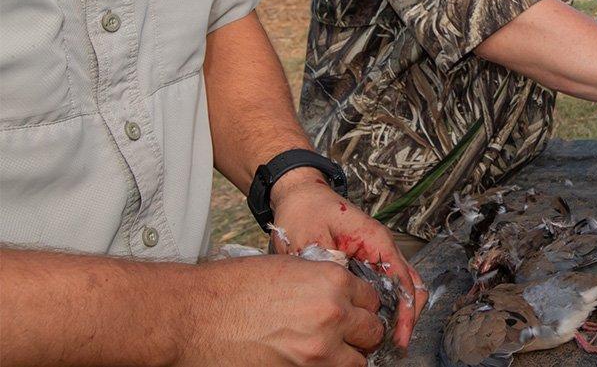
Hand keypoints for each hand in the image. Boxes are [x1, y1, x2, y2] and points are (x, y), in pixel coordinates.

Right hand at [183, 254, 383, 365]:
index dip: (362, 306)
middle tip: (348, 334)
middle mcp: (332, 314)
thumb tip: (339, 293)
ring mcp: (318, 350)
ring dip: (348, 356)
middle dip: (361, 333)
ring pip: (358, 361)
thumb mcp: (288, 268)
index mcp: (332, 281)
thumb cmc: (231, 289)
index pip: (372, 299)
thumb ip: (321, 281)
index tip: (356, 312)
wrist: (195, 315)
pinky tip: (311, 360)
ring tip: (329, 351)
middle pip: (372, 331)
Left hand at [269, 173, 427, 352]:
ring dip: (400, 313)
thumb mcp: (308, 240)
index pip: (401, 279)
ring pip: (404, 286)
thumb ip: (324, 268)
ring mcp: (378, 254)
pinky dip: (388, 305)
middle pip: (411, 285)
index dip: (404, 312)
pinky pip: (388, 285)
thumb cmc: (305, 211)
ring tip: (388, 339)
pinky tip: (376, 323)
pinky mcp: (369, 261)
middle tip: (395, 345)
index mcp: (374, 238)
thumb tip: (338, 298)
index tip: (398, 338)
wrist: (300, 195)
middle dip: (407, 317)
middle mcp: (382, 247)